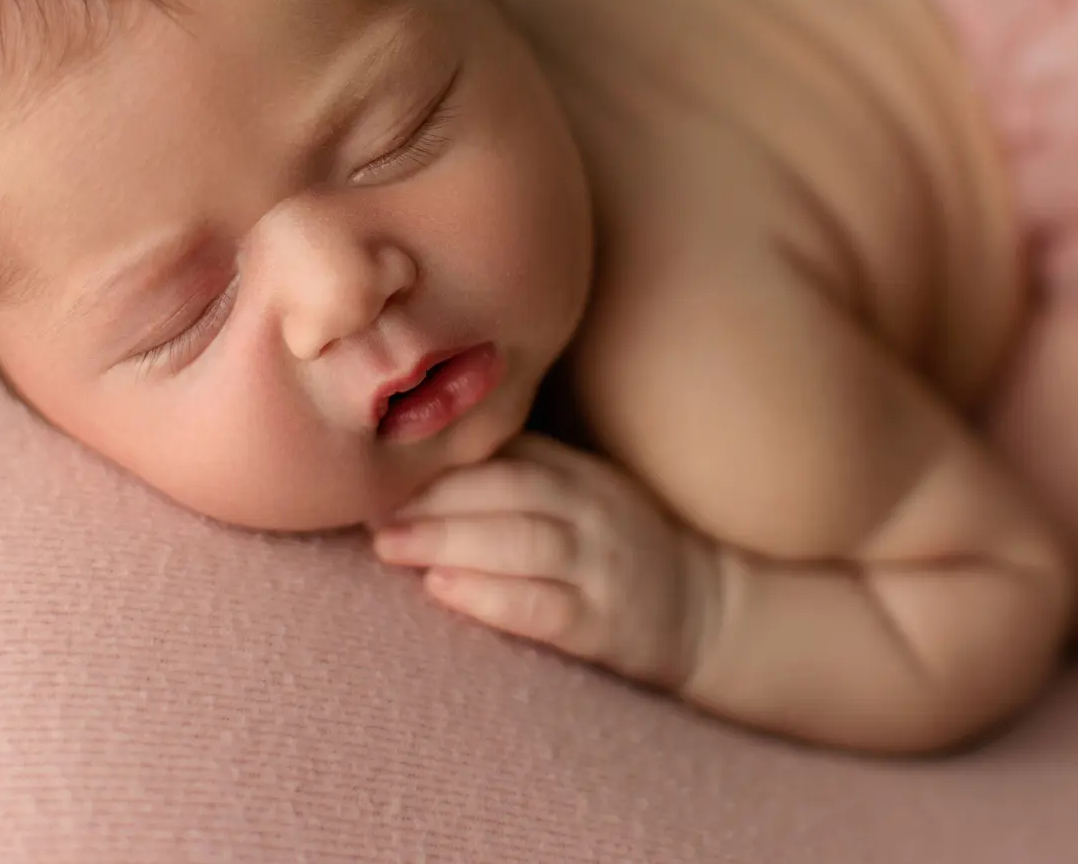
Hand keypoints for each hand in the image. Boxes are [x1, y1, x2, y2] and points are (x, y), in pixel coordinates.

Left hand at [371, 433, 719, 691]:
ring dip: (448, 540)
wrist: (708, 612)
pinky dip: (489, 596)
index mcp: (580, 473)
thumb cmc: (621, 552)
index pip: (505, 453)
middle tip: (369, 510)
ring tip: (389, 546)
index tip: (378, 471)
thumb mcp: (581, 495)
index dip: (438, 461)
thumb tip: (420, 465)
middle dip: (431, 497)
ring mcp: (604, 567)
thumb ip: (520, 475)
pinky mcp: (607, 625)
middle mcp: (594, 511)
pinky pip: (544, 606)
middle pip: (507, 489)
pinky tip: (441, 591)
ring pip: (522, 541)